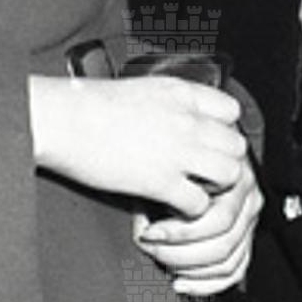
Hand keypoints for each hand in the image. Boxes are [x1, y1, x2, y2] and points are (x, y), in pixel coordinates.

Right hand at [29, 75, 249, 218]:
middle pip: (236, 145)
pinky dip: (190, 212)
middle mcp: (189, 121)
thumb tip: (181, 117)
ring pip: (229, 174)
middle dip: (225, 162)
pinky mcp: (160, 181)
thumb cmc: (92, 104)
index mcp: (184, 95)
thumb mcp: (146, 89)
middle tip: (207, 173)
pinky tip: (174, 208)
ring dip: (215, 188)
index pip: (232, 112)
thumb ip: (173, 103)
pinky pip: (198, 203)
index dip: (224, 131)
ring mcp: (178, 151)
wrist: (65, 118)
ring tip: (196, 191)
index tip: (211, 143)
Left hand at [136, 159, 264, 294]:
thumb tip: (148, 230)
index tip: (148, 233)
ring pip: (227, 262)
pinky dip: (205, 284)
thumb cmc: (178, 165)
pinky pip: (234, 272)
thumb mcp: (171, 168)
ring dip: (189, 269)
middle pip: (223, 244)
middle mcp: (248, 202)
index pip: (217, 220)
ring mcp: (248, 223)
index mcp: (236, 180)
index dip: (178, 233)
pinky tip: (181, 281)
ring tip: (164, 262)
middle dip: (180, 253)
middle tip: (153, 248)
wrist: (191, 161)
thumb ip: (165, 194)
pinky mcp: (244, 241)